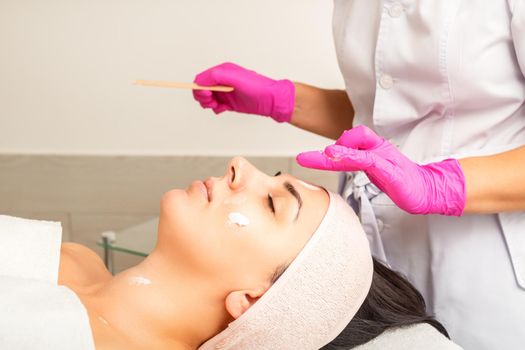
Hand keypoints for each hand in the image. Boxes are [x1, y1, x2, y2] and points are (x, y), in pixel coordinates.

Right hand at [193, 62, 294, 121]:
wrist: (271, 100)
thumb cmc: (257, 87)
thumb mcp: (236, 78)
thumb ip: (217, 76)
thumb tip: (201, 81)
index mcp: (222, 71)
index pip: (202, 78)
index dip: (200, 87)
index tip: (207, 94)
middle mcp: (222, 81)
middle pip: (201, 89)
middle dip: (203, 97)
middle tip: (212, 101)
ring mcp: (225, 92)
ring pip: (207, 99)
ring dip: (208, 104)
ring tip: (218, 106)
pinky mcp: (229, 102)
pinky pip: (216, 106)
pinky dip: (216, 109)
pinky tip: (224, 109)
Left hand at [296, 125, 465, 215]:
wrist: (427, 190)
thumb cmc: (401, 180)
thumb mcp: (375, 170)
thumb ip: (358, 162)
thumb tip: (338, 157)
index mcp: (372, 149)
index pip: (350, 139)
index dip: (331, 147)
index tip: (310, 158)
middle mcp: (376, 149)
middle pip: (350, 138)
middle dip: (325, 151)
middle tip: (303, 159)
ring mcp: (383, 158)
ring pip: (356, 148)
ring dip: (335, 152)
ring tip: (320, 156)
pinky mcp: (389, 169)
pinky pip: (367, 160)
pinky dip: (351, 157)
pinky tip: (338, 158)